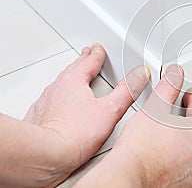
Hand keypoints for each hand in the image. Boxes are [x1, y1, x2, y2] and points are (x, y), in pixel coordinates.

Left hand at [23, 43, 149, 185]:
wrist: (47, 154)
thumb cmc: (75, 135)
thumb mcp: (111, 110)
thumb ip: (127, 91)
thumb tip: (139, 75)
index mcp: (75, 80)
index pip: (89, 60)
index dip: (97, 53)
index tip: (98, 48)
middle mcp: (58, 87)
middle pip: (73, 68)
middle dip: (82, 61)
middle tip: (87, 55)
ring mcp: (46, 101)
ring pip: (61, 83)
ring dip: (71, 77)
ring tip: (77, 77)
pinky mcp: (39, 115)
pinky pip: (51, 99)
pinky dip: (60, 96)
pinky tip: (63, 104)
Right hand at [74, 65, 191, 187]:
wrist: (129, 176)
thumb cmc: (141, 150)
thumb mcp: (155, 107)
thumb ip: (168, 86)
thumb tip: (175, 74)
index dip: (186, 95)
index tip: (181, 94)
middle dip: (186, 116)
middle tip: (168, 114)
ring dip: (184, 135)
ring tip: (164, 133)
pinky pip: (190, 160)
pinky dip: (181, 153)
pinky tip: (164, 150)